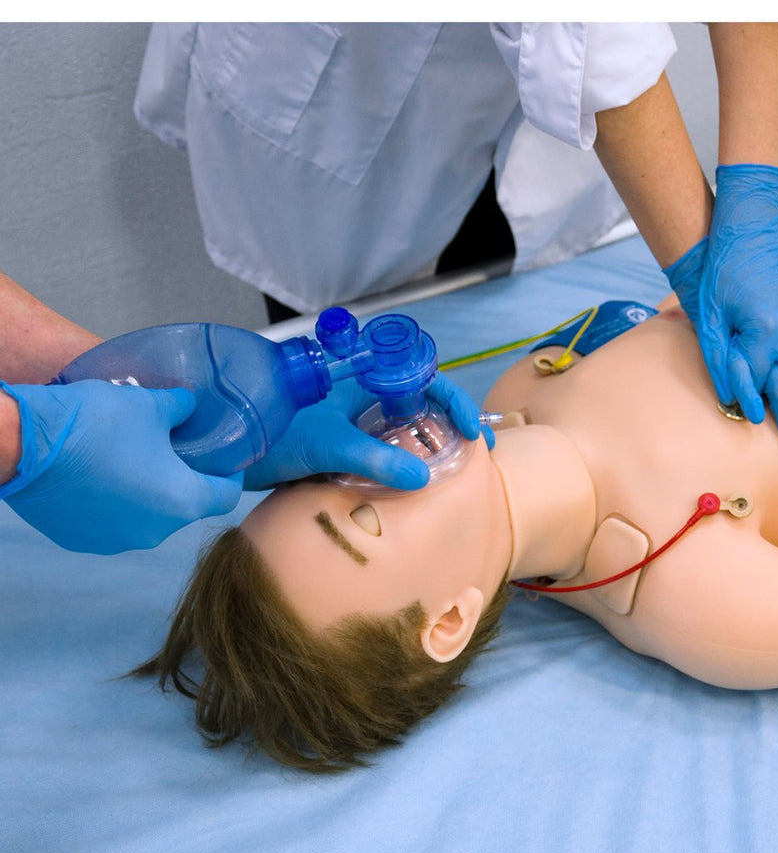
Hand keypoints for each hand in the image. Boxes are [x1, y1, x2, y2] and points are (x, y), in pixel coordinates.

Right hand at [0, 381, 242, 552]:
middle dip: (183, 479)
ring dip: (146, 493)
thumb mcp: (149, 404)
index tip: (224, 457)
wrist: (22, 446)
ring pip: (146, 516)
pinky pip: (111, 521)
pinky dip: (113, 502)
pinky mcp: (81, 540)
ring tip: (132, 460)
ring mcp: (115, 541)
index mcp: (182, 503)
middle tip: (174, 450)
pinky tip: (100, 475)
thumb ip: (181, 407)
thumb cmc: (95, 424)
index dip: (229, 474)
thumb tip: (190, 403)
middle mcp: (154, 532)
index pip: (225, 496)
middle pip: (185, 506)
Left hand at [242, 373, 489, 490]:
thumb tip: (421, 478)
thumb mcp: (328, 445)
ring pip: (405, 422)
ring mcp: (353, 416)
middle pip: (420, 397)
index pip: (420, 375)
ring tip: (461, 464)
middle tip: (477, 448)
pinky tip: (423, 477)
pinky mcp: (346, 441)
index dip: (451, 398)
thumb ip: (373, 459)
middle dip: (451, 419)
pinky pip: (387, 445)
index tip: (467, 430)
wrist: (224, 452)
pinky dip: (408, 458)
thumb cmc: (271, 435)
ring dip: (432, 440)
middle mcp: (361, 391)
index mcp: (360, 375)